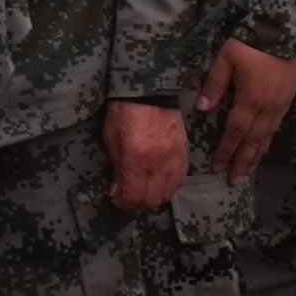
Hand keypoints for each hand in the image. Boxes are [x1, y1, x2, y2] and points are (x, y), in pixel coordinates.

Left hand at [104, 99, 189, 214]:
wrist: (150, 91)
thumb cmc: (123, 113)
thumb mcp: (111, 140)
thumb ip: (116, 168)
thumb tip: (117, 191)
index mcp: (136, 159)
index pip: (133, 196)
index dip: (123, 203)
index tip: (116, 199)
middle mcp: (158, 163)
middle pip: (153, 199)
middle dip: (138, 204)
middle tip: (129, 199)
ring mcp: (174, 158)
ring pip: (169, 192)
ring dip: (155, 197)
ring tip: (144, 191)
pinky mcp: (184, 153)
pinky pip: (180, 179)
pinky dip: (169, 186)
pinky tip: (159, 182)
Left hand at [204, 37, 295, 180]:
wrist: (285, 29)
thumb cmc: (251, 43)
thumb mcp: (226, 58)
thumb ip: (214, 84)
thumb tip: (202, 108)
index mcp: (250, 100)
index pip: (235, 132)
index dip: (226, 151)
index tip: (216, 167)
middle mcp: (267, 108)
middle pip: (253, 141)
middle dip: (242, 162)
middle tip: (233, 180)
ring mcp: (280, 105)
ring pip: (267, 137)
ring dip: (256, 156)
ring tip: (247, 172)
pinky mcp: (288, 100)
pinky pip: (276, 128)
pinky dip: (267, 142)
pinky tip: (262, 148)